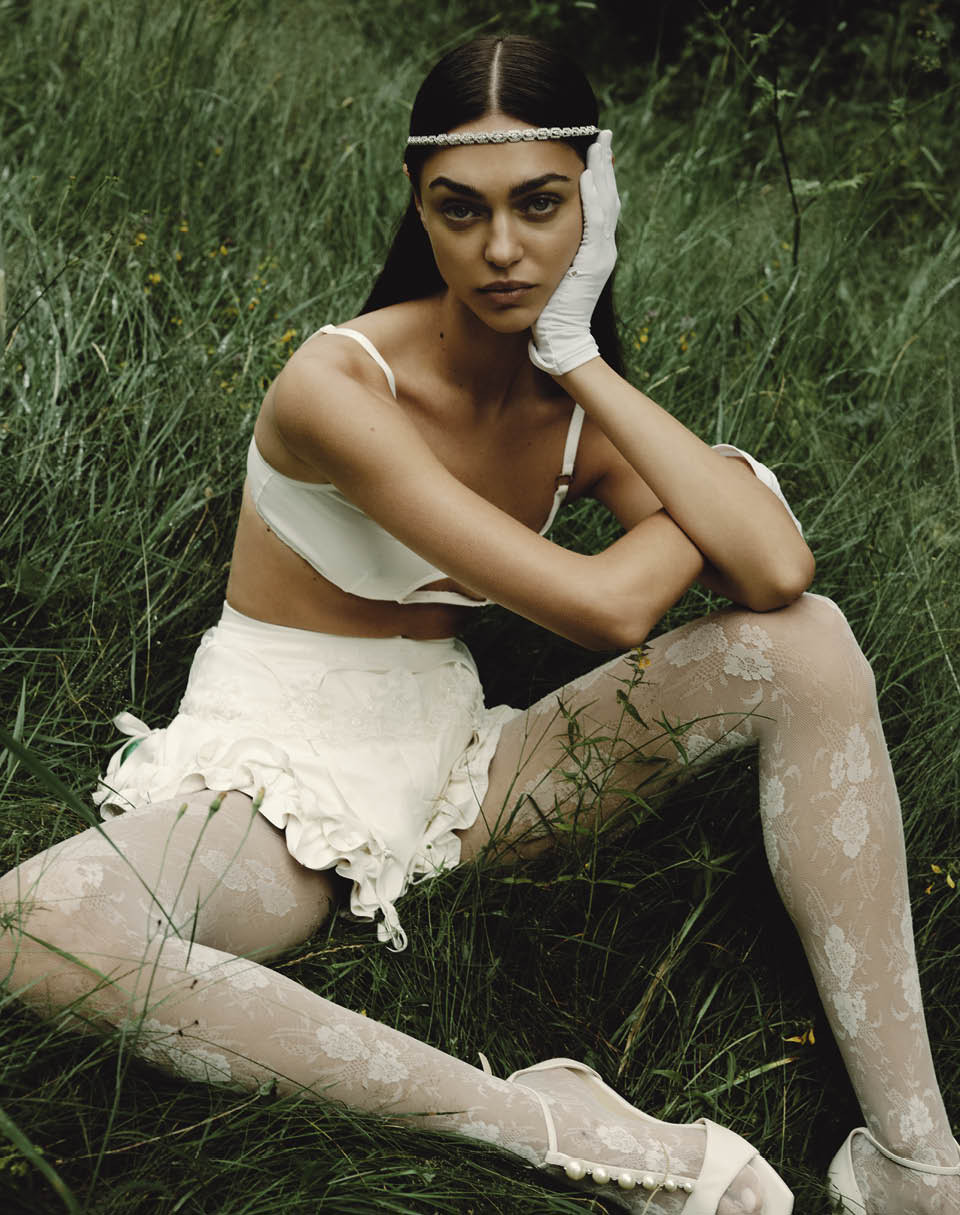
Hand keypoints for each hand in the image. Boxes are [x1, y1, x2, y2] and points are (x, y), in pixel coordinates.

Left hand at [529, 129, 620, 376]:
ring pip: (606, 203)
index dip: (596, 175)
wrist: (560, 338)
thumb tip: (530, 235)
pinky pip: (595, 222)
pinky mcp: (594, 261)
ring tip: (598, 144)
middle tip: (601, 134)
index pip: (597, 203)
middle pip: (607, 195)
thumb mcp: (549, 273)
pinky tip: (587, 175)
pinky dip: (593, 197)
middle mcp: (601, 247)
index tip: (590, 149)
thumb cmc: (547, 311)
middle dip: (603, 164)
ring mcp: (601, 253)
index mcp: (592, 248)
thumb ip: (546, 250)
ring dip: (602, 172)